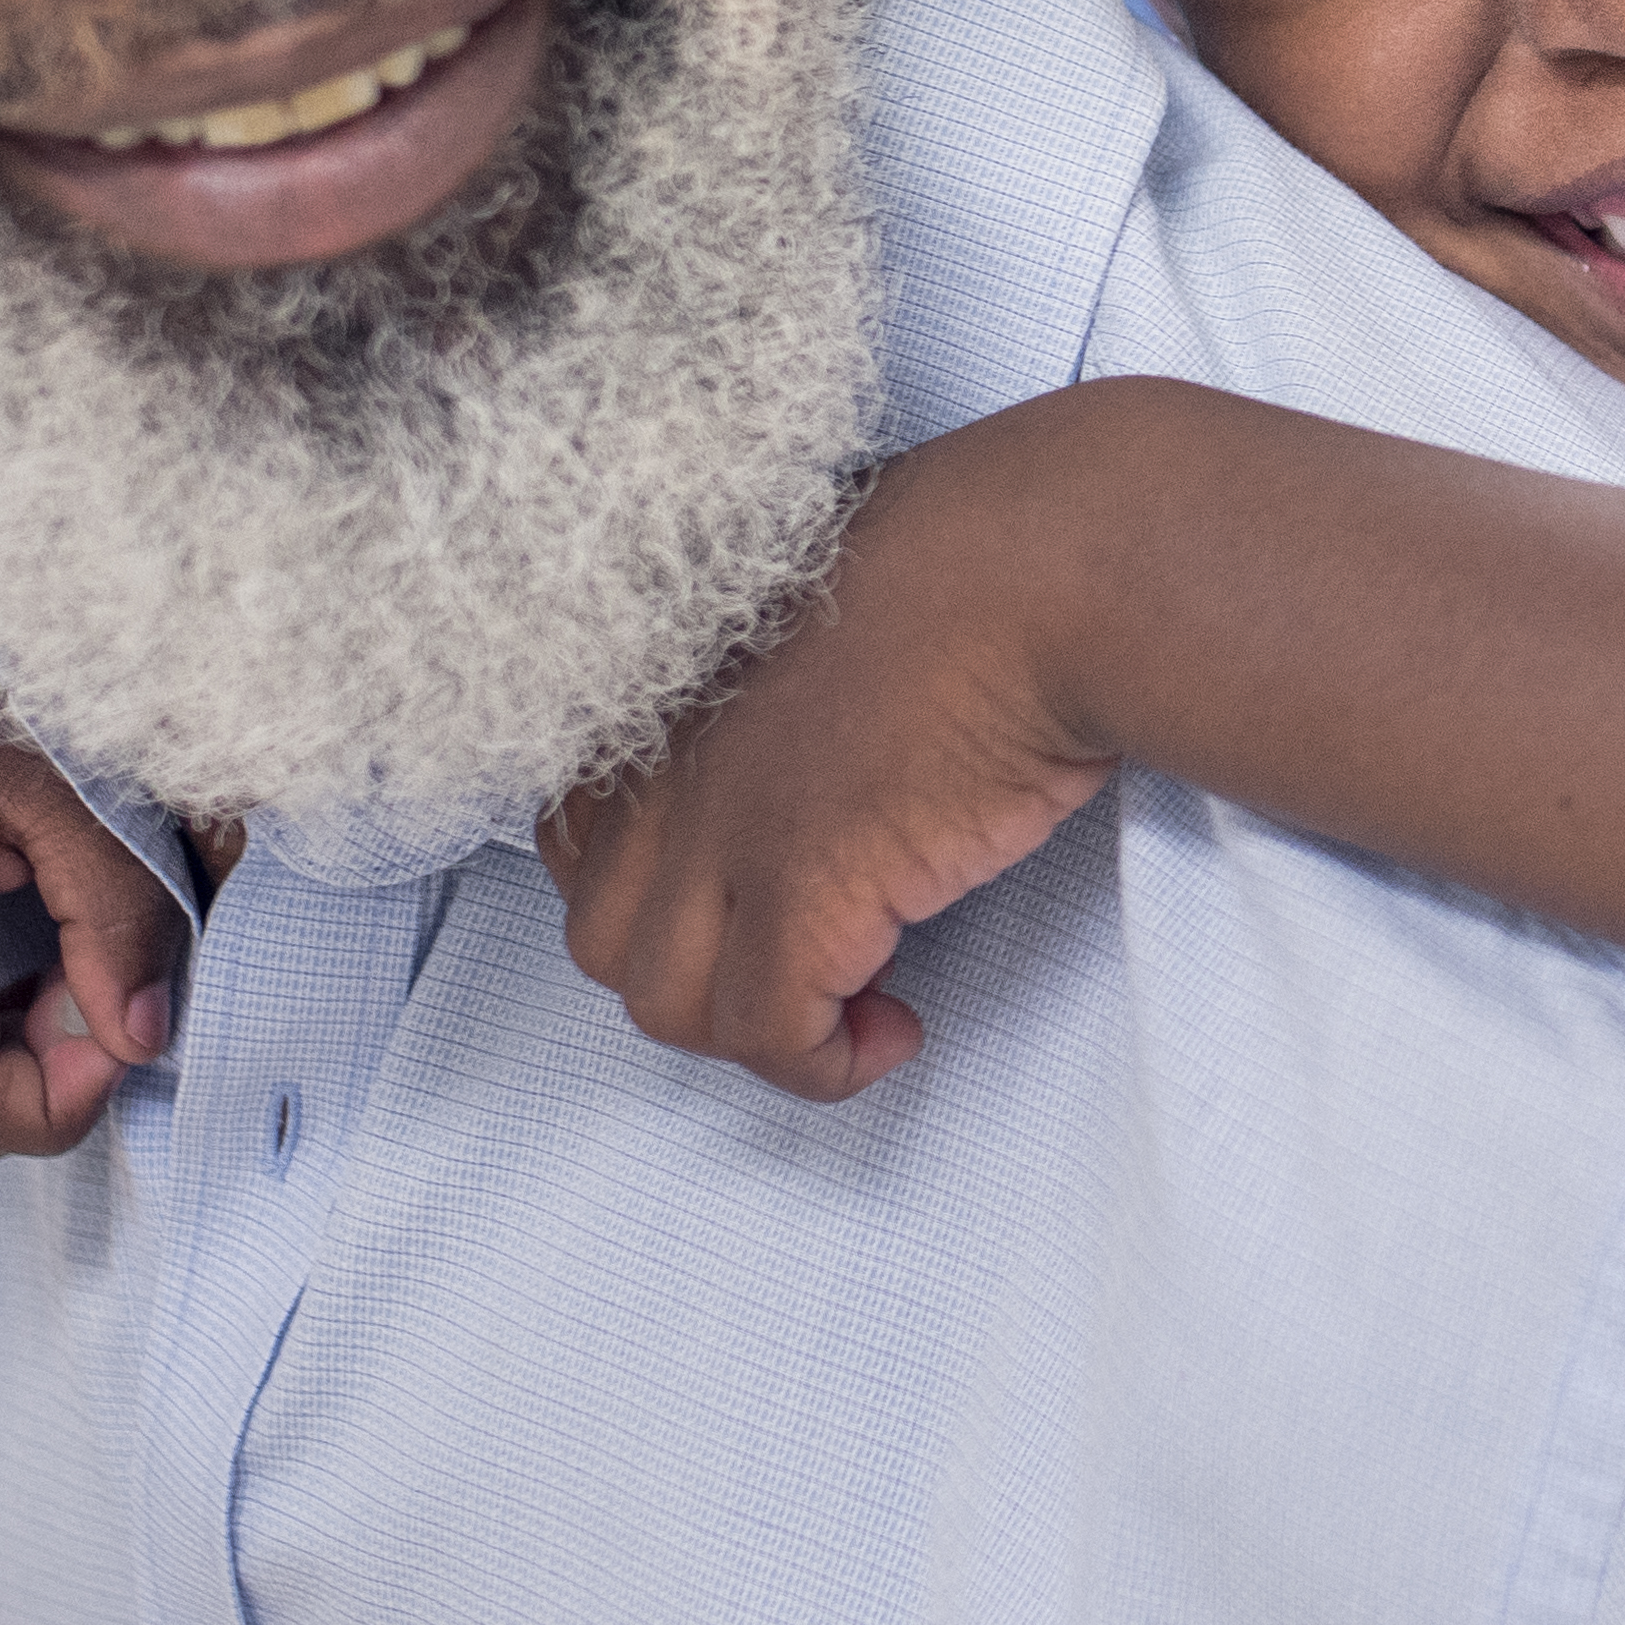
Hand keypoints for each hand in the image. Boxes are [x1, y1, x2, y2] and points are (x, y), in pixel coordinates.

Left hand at [540, 399, 1147, 1098]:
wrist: (1051, 571)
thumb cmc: (985, 559)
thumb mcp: (827, 598)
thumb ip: (775, 676)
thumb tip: (820, 745)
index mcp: (667, 688)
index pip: (573, 837)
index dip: (648, 898)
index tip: (726, 910)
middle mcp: (669, 764)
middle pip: (602, 940)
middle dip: (692, 979)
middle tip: (797, 969)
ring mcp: (724, 832)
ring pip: (665, 1004)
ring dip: (756, 1034)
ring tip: (853, 1003)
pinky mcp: (804, 888)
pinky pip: (770, 1036)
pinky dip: (827, 1064)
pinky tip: (894, 1030)